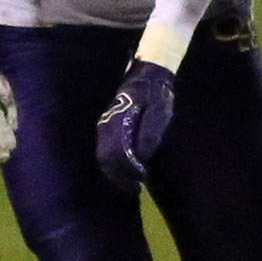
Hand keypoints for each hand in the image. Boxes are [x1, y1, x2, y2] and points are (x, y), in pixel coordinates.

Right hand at [96, 58, 175, 189]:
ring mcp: (104, 124)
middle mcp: (107, 125)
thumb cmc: (156, 93)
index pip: (115, 156)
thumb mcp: (159, 112)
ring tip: (127, 182)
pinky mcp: (106, 124)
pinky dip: (110, 162)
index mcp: (119, 124)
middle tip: (133, 188)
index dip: (126, 172)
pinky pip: (104, 147)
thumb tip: (141, 158)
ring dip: (113, 171)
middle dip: (118, 176)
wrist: (147, 73)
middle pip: (105, 159)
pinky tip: (121, 167)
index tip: (138, 183)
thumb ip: (149, 134)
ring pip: (102, 155)